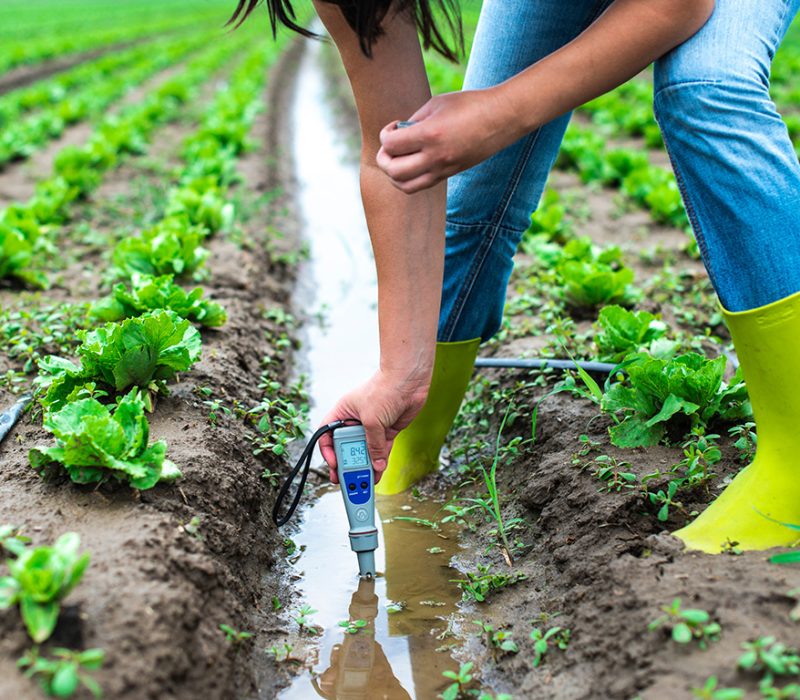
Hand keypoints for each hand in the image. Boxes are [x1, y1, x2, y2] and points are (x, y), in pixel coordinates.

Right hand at [318, 367, 430, 483]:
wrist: (409, 380)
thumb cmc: (385, 389)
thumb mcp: (371, 420)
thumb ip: (372, 444)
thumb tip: (375, 464)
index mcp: (342, 413)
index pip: (327, 434)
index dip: (328, 451)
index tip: (333, 464)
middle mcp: (354, 421)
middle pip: (346, 447)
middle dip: (347, 463)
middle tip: (347, 479)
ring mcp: (371, 426)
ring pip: (364, 451)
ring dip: (364, 466)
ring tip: (363, 482)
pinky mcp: (387, 431)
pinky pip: (381, 450)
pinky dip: (380, 462)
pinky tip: (378, 472)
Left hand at [376, 87, 517, 193]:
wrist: (502, 118)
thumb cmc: (469, 104)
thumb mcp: (436, 104)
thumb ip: (413, 121)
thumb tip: (398, 134)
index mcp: (430, 134)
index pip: (391, 145)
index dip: (385, 135)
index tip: (393, 126)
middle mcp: (435, 156)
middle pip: (393, 171)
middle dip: (384, 159)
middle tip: (389, 146)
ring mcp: (443, 169)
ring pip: (405, 186)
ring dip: (394, 175)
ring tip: (397, 159)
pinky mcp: (450, 174)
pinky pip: (421, 185)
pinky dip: (409, 178)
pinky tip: (412, 162)